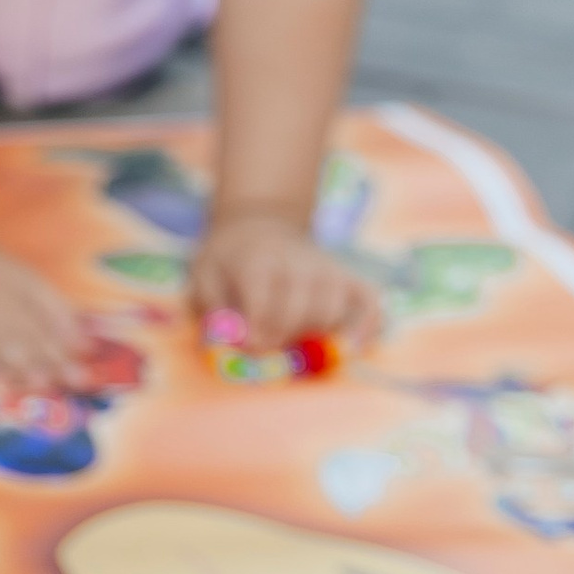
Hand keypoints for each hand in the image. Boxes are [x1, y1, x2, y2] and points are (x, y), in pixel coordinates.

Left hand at [192, 210, 381, 352]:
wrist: (259, 224)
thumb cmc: (228, 259)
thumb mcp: (203, 276)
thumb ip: (212, 311)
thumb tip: (232, 342)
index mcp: (258, 264)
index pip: (264, 307)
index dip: (256, 337)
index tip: (249, 347)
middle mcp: (299, 265)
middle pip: (301, 316)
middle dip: (284, 341)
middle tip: (271, 349)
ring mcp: (329, 270)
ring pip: (332, 315)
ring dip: (315, 337)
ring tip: (296, 340)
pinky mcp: (348, 278)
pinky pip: (370, 305)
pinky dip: (367, 328)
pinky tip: (351, 349)